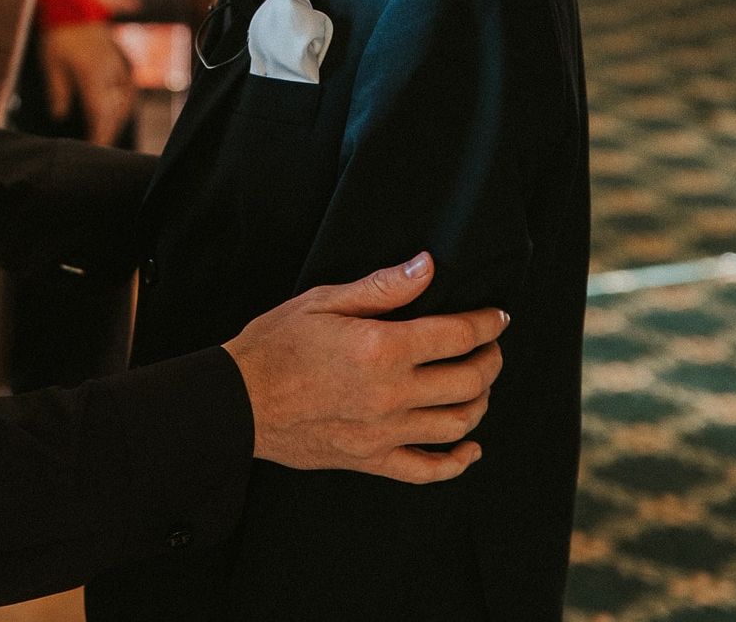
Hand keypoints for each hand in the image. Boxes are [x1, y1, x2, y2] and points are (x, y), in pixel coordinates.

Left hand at [40, 21, 134, 145]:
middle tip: (100, 145)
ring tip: (108, 132)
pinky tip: (119, 110)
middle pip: (116, 109)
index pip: (100, 111)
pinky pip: (129, 86)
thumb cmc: (59, 35)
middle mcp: (110, 70)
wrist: (72, 5)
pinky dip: (126, 101)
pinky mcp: (121, 59)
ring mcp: (118, 64)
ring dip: (120, 118)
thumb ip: (57, 91)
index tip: (94, 146)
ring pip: (126, 99)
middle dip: (109, 130)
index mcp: (92, 73)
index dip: (99, 132)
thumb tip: (59, 115)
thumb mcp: (52, 64)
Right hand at [222, 252, 507, 483]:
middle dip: (491, 360)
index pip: (457, 335)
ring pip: (457, 423)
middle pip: (469, 380)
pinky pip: (428, 470)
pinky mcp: (370, 461)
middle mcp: (391, 394)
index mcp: (382, 348)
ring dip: (479, 402)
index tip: (497, 316)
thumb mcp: (324, 301)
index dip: (487, 323)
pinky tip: (469, 448)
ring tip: (478, 385)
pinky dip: (457, 462)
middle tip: (491, 348)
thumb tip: (427, 266)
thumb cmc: (274, 346)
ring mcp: (384, 432)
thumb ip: (382, 287)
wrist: (238, 401)